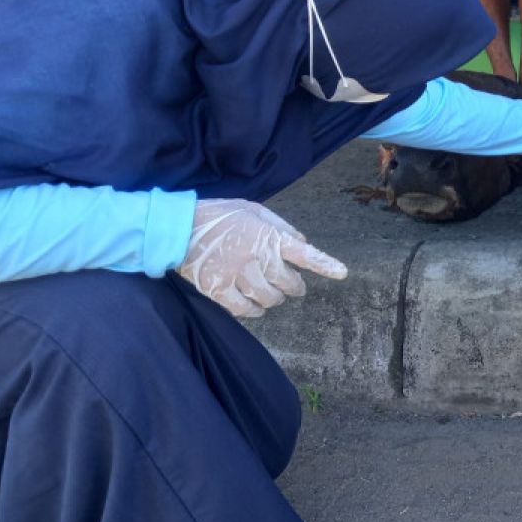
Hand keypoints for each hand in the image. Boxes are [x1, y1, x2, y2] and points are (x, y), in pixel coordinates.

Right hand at [177, 199, 347, 317]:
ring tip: (272, 294)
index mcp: (268, 236)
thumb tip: (302, 243)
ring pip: (269, 299)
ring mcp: (239, 275)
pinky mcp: (220, 289)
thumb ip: (280, 226)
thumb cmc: (219, 214)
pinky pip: (244, 310)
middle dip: (294, 286)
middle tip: (293, 286)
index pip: (304, 254)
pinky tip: (255, 308)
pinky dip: (253, 311)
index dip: (325, 264)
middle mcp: (258, 257)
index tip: (342, 273)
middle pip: (289, 283)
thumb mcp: (253, 209)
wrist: (179, 226)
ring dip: (274, 299)